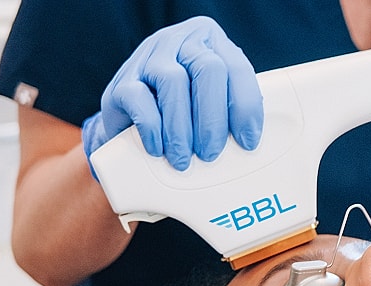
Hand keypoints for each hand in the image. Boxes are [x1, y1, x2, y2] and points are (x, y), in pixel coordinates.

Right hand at [82, 16, 262, 173]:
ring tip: (184, 159)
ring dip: (181, 128)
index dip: (245, 106)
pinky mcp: (121, 81)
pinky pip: (138, 98)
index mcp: (211, 43)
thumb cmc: (186, 110)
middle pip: (208, 69)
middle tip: (211, 154)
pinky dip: (152, 127)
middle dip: (213, 119)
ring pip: (172, 81)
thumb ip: (232, 109)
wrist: (133, 115)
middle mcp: (180, 42)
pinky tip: (158, 149)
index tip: (247, 141)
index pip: (237, 67)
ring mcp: (148, 56)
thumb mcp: (214, 100)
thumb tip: (250, 144)